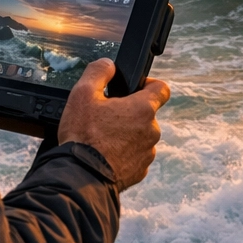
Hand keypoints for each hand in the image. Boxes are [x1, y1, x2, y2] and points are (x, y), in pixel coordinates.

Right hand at [57, 59, 167, 191]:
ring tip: (103, 139)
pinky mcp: (140, 171)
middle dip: (129, 114)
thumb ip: (99, 72)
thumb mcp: (82, 94)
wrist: (81, 177)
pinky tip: (105, 155)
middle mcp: (151, 131)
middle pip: (146, 115)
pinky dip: (123, 154)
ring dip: (127, 135)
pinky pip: (135, 156)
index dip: (149, 84)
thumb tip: (109, 65)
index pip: (162, 88)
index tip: (136, 88)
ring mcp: (147, 153)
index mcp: (143, 109)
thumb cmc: (83, 136)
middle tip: (106, 117)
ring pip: (140, 137)